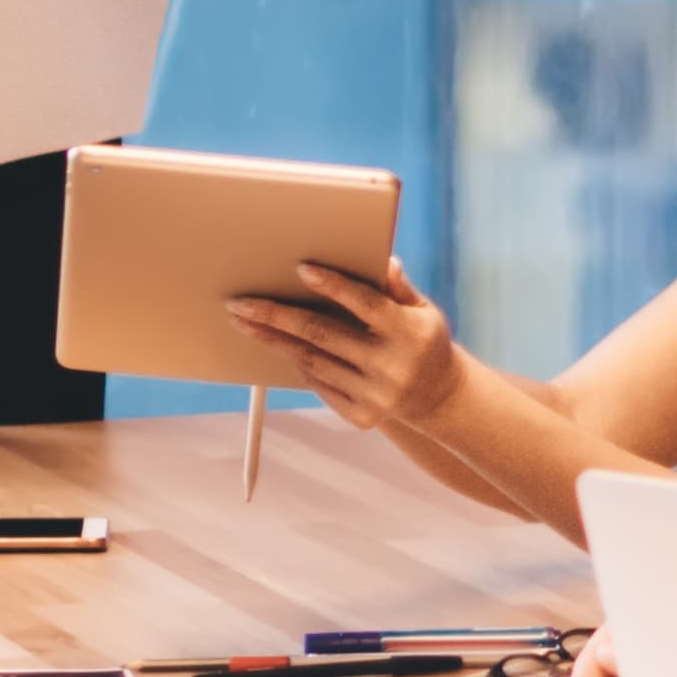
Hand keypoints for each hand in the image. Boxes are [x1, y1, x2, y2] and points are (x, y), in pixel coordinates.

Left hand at [234, 253, 471, 436]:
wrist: (436, 396)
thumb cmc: (421, 338)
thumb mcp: (421, 309)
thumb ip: (398, 286)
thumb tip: (383, 259)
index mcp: (409, 333)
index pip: (365, 303)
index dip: (332, 286)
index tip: (300, 269)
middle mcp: (391, 367)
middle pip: (323, 334)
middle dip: (276, 316)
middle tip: (240, 302)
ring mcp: (375, 396)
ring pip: (312, 361)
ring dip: (274, 340)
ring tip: (244, 321)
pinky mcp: (361, 416)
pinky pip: (318, 383)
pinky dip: (297, 362)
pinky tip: (277, 345)